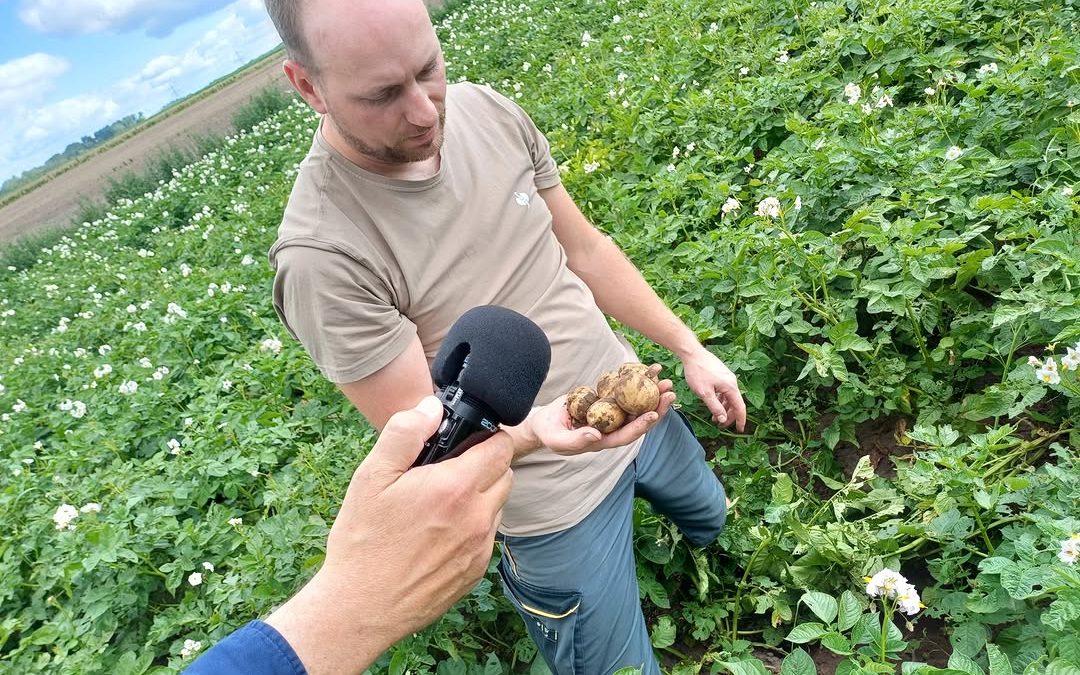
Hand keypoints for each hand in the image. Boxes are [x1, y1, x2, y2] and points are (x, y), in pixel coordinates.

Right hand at [265, 396, 513, 674]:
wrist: (359, 608)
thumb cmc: (362, 540)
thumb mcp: (372, 476)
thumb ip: (405, 433)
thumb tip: (433, 406)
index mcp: (455, 488)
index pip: (501, 447)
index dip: (486, 437)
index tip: (463, 442)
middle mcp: (477, 518)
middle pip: (504, 474)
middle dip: (484, 464)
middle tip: (447, 470)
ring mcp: (479, 548)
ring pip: (497, 505)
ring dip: (479, 496)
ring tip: (439, 502)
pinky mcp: (475, 572)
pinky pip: (486, 536)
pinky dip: (472, 526)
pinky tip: (437, 532)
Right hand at [522, 364, 676, 455]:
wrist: (542, 420)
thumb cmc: (549, 433)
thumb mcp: (559, 440)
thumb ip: (577, 440)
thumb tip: (596, 435)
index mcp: (604, 440)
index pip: (627, 434)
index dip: (641, 425)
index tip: (653, 414)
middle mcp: (611, 426)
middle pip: (638, 417)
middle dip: (655, 405)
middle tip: (669, 391)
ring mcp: (609, 412)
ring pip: (634, 402)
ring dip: (649, 390)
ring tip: (663, 377)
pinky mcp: (604, 399)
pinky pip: (621, 389)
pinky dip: (632, 379)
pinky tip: (643, 368)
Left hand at [682, 347, 745, 431]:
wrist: (692, 353)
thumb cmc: (697, 372)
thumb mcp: (704, 393)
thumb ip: (715, 407)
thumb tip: (723, 419)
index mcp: (731, 387)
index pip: (740, 407)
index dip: (740, 420)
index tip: (740, 430)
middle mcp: (732, 382)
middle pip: (735, 403)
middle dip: (729, 416)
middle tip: (721, 425)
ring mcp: (727, 377)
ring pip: (729, 397)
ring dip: (724, 408)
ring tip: (714, 417)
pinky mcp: (721, 374)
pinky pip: (725, 391)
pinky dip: (721, 399)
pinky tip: (713, 403)